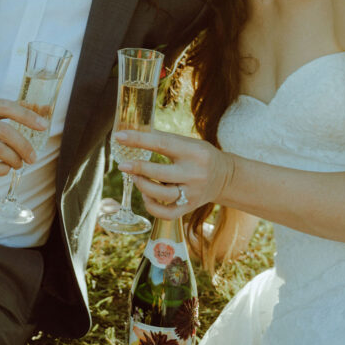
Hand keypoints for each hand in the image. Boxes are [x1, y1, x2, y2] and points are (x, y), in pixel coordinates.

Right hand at [0, 95, 47, 175]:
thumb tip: (33, 109)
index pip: (5, 107)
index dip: (27, 116)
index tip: (43, 126)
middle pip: (4, 131)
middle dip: (24, 145)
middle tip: (33, 155)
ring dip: (15, 159)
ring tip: (20, 162)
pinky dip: (2, 169)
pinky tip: (6, 169)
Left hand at [115, 128, 234, 218]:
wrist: (224, 176)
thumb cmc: (199, 155)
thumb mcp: (187, 142)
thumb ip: (163, 139)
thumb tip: (133, 131)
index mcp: (193, 152)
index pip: (162, 144)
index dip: (139, 140)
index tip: (120, 137)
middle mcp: (194, 173)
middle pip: (161, 173)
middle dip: (138, 168)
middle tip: (123, 165)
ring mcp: (193, 193)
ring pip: (162, 195)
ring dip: (143, 186)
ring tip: (135, 178)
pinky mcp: (190, 207)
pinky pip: (166, 213)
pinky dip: (151, 207)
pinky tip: (146, 196)